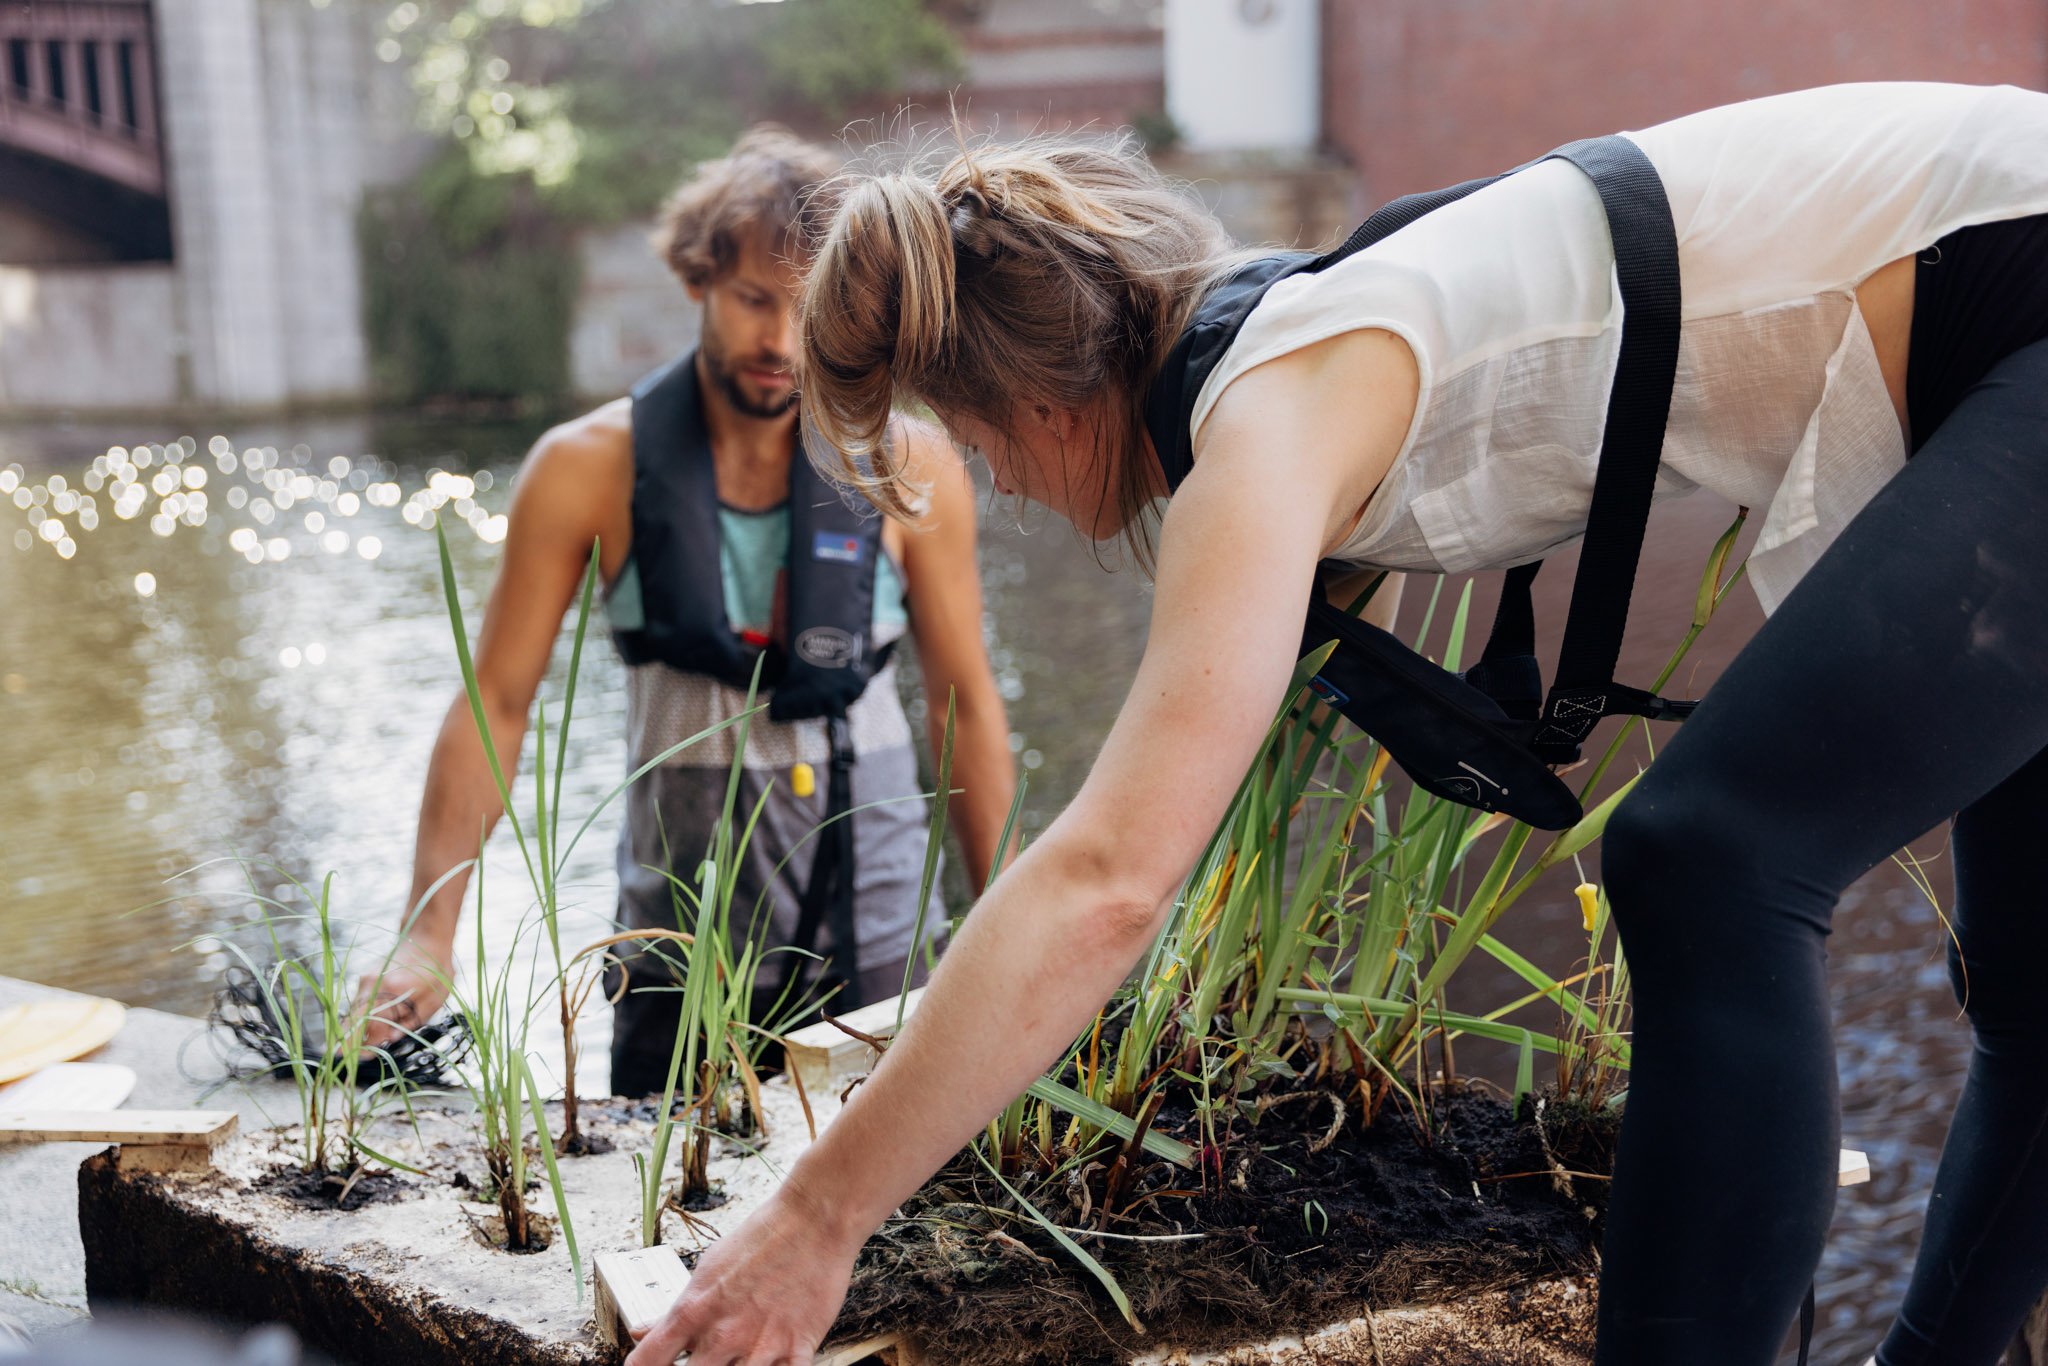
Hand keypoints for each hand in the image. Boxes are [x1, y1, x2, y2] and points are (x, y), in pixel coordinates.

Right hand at [354, 938, 451, 1049]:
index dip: (362, 1043)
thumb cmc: (435, 970)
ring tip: (349, 1051)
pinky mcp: (364, 978)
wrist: (426, 938)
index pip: (371, 1023)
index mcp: (394, 989)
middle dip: (347, 1040)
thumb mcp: (434, 998)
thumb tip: (390, 1040)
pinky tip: (362, 1032)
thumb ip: (412, 1020)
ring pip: (354, 1011)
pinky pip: (358, 1003)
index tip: (357, 1060)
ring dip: (352, 1030)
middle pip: (354, 1018)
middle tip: (340, 1060)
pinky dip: (358, 1018)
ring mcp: (366, 979)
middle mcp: (374, 983)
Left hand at [626, 1179, 862, 1365]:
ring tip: (737, 1359)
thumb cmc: (762, 1238)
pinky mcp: (797, 1349)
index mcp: (693, 1311)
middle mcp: (722, 1335)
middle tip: (703, 1360)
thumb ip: (676, 1309)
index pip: (646, 1362)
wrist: (813, 1219)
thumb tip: (644, 1330)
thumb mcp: (707, 1267)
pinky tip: (769, 1361)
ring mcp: (760, 1346)